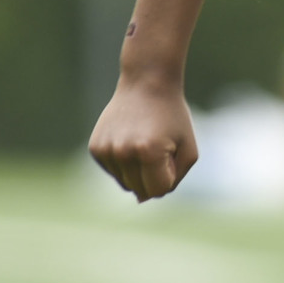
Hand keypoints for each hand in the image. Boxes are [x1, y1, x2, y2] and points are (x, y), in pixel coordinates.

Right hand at [90, 77, 198, 200]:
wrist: (146, 83)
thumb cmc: (172, 117)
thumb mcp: (188, 149)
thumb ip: (174, 179)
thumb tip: (142, 199)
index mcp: (149, 153)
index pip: (158, 191)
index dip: (168, 177)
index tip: (170, 154)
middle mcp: (123, 152)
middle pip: (139, 190)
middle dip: (152, 177)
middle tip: (157, 147)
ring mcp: (106, 150)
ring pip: (125, 183)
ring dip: (137, 171)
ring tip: (142, 142)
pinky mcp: (95, 148)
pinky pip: (113, 172)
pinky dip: (123, 164)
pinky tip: (129, 141)